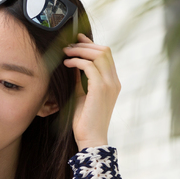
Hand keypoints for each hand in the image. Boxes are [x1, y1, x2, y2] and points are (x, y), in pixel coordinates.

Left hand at [63, 33, 120, 150]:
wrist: (90, 138)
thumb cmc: (84, 120)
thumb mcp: (82, 95)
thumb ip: (80, 80)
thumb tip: (72, 64)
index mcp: (112, 82)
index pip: (106, 55)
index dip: (91, 44)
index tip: (76, 40)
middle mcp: (114, 81)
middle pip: (104, 50)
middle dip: (84, 45)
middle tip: (67, 46)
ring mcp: (109, 84)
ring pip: (98, 55)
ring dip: (80, 51)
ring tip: (65, 53)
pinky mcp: (100, 89)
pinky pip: (89, 67)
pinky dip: (77, 62)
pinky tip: (66, 64)